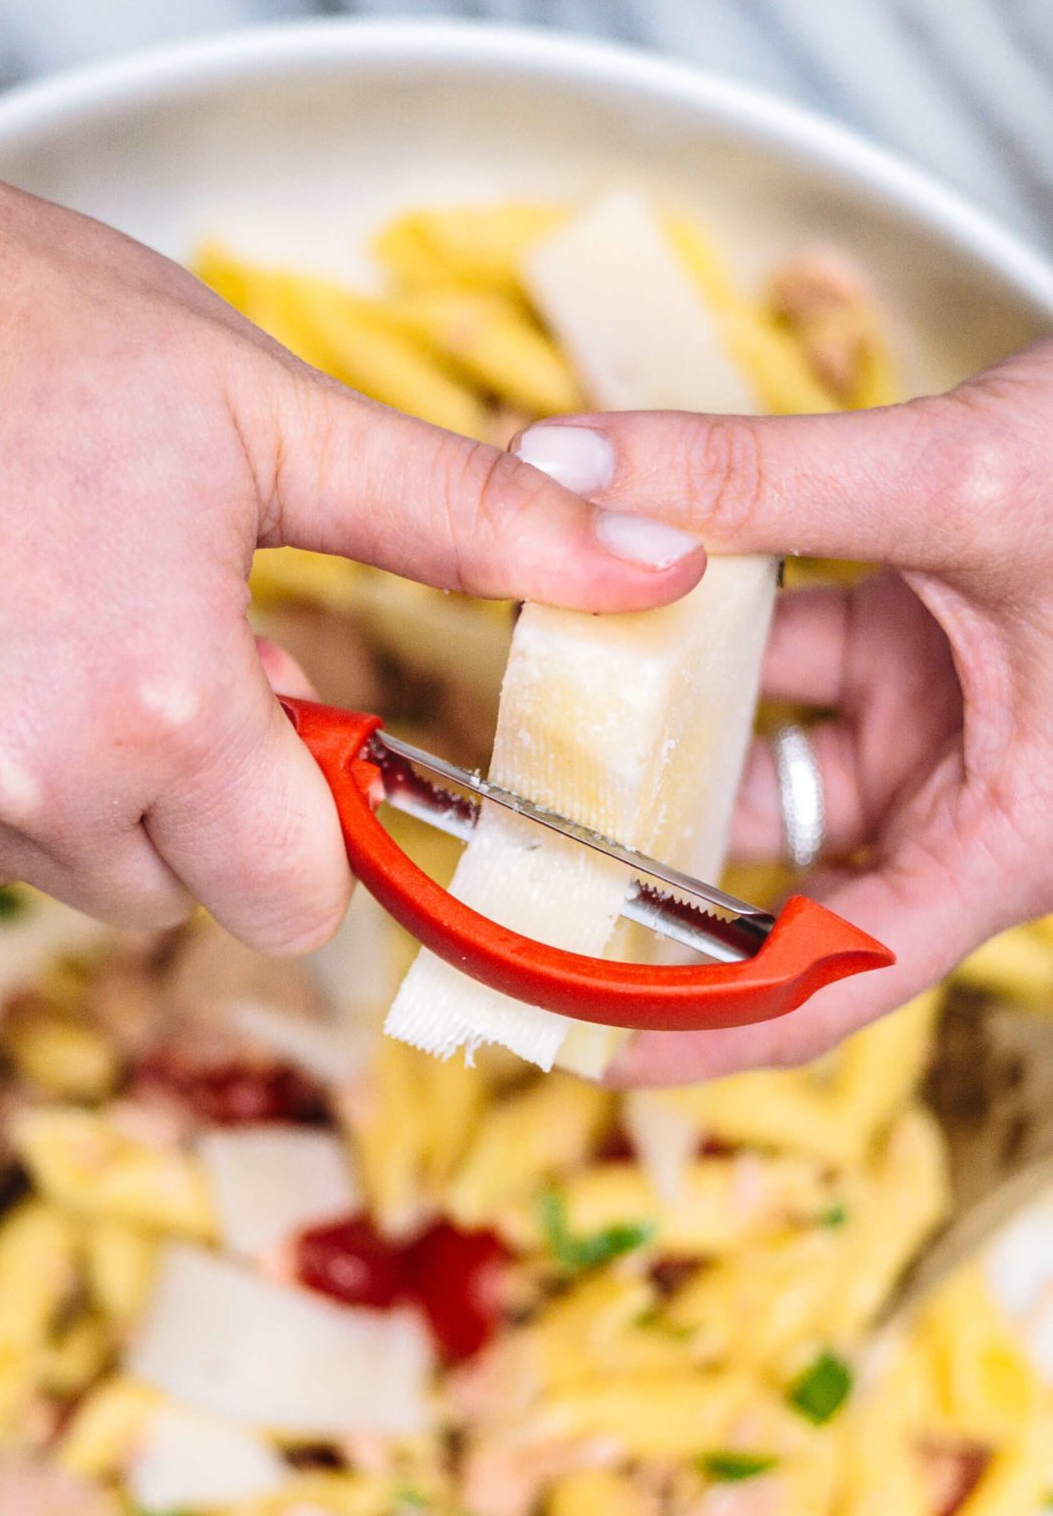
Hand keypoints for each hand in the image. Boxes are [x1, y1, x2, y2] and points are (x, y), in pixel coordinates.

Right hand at [0, 0, 705, 955]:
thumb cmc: (10, 320)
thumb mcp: (267, 413)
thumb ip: (468, 519)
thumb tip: (659, 566)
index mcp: (152, 713)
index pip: (290, 903)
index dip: (304, 825)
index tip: (280, 727)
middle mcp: (9, 788)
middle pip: (166, 895)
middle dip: (187, 802)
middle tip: (148, 644)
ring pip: (40, 868)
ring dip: (61, 785)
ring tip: (28, 621)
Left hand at [515, 341, 1052, 1079]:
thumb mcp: (964, 482)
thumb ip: (763, 480)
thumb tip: (570, 473)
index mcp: (1010, 837)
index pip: (835, 981)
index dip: (701, 1031)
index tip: (573, 1042)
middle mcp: (967, 799)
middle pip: (780, 885)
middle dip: (651, 872)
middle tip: (512, 868)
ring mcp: (939, 722)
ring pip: (768, 757)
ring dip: (665, 725)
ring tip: (539, 704)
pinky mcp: (920, 643)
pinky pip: (788, 660)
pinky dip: (712, 625)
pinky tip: (625, 585)